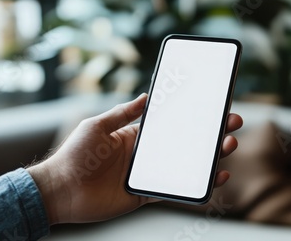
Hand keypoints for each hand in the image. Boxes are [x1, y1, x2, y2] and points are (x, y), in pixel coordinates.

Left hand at [28, 93, 242, 224]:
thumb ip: (123, 113)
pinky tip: (215, 177)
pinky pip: (175, 189)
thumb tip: (146, 96)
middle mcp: (144, 154)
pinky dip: (197, 185)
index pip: (169, 124)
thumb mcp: (97, 126)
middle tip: (231, 123)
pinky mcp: (144, 194)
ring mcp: (147, 174)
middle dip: (209, 133)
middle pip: (184, 143)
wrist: (60, 190)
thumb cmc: (74, 155)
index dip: (190, 116)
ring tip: (228, 145)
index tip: (210, 105)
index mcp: (134, 135)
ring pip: (186, 165)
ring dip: (209, 156)